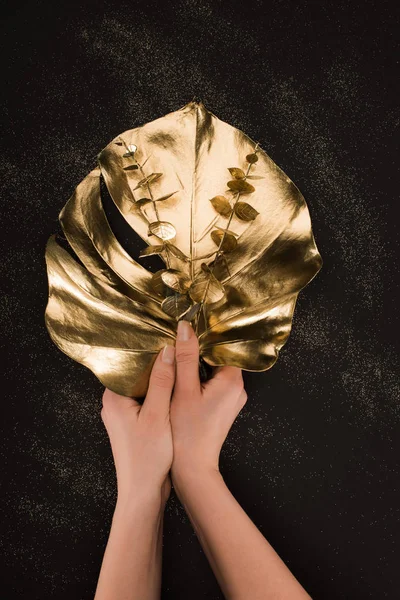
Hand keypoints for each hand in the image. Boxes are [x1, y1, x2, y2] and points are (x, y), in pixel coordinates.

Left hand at [101, 345, 174, 503]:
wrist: (143, 493)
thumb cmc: (147, 458)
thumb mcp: (157, 415)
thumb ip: (161, 381)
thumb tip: (167, 350)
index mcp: (113, 396)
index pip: (130, 362)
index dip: (150, 350)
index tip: (170, 338)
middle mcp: (115, 402)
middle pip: (138, 373)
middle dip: (159, 363)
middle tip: (180, 349)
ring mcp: (124, 413)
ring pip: (145, 386)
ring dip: (162, 379)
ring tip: (182, 365)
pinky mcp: (135, 423)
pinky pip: (148, 399)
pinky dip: (162, 394)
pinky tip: (178, 389)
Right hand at [170, 320, 246, 478]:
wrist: (193, 467)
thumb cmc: (187, 431)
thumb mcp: (183, 389)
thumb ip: (186, 357)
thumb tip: (185, 328)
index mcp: (232, 380)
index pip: (224, 346)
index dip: (206, 337)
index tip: (188, 330)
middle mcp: (238, 388)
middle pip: (219, 358)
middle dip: (200, 351)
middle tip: (178, 344)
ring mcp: (232, 399)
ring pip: (215, 371)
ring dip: (197, 365)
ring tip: (178, 361)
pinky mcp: (223, 407)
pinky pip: (213, 384)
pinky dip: (199, 379)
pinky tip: (182, 380)